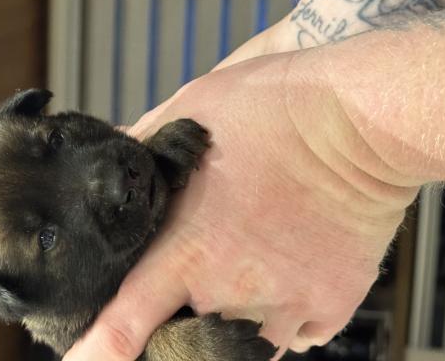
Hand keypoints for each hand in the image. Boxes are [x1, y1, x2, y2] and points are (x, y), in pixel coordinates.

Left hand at [63, 47, 415, 360]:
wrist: (359, 121)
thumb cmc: (274, 109)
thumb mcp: (193, 110)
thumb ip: (147, 139)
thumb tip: (116, 145)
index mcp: (189, 249)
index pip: (128, 323)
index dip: (99, 349)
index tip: (85, 357)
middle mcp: (233, 289)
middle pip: (188, 340)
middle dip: (180, 322)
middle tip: (188, 288)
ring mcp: (287, 303)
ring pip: (245, 343)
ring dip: (234, 318)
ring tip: (243, 268)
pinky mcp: (332, 303)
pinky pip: (296, 332)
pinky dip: (283, 314)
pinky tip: (284, 273)